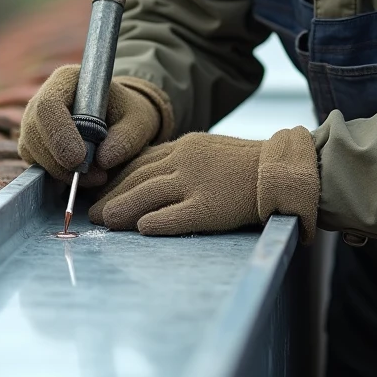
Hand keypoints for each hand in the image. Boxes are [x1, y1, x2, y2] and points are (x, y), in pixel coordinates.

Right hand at [19, 65, 173, 186]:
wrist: (119, 120)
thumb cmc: (127, 114)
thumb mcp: (138, 122)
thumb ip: (125, 138)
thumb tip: (102, 160)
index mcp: (66, 80)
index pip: (49, 105)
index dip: (60, 133)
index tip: (79, 159)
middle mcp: (42, 98)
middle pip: (35, 130)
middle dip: (61, 160)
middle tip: (98, 175)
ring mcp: (34, 122)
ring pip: (33, 150)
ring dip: (63, 171)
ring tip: (99, 176)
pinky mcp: (34, 144)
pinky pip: (36, 163)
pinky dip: (59, 176)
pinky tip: (84, 176)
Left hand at [88, 126, 319, 241]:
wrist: (284, 169)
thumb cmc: (249, 165)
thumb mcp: (210, 151)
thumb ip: (183, 160)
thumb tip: (152, 176)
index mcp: (185, 146)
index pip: (140, 161)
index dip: (117, 177)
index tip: (101, 189)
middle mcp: (185, 160)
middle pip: (136, 178)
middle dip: (111, 195)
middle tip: (93, 212)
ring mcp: (196, 183)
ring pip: (147, 195)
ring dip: (121, 209)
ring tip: (104, 222)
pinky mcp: (209, 206)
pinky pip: (175, 216)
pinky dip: (154, 222)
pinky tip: (140, 229)